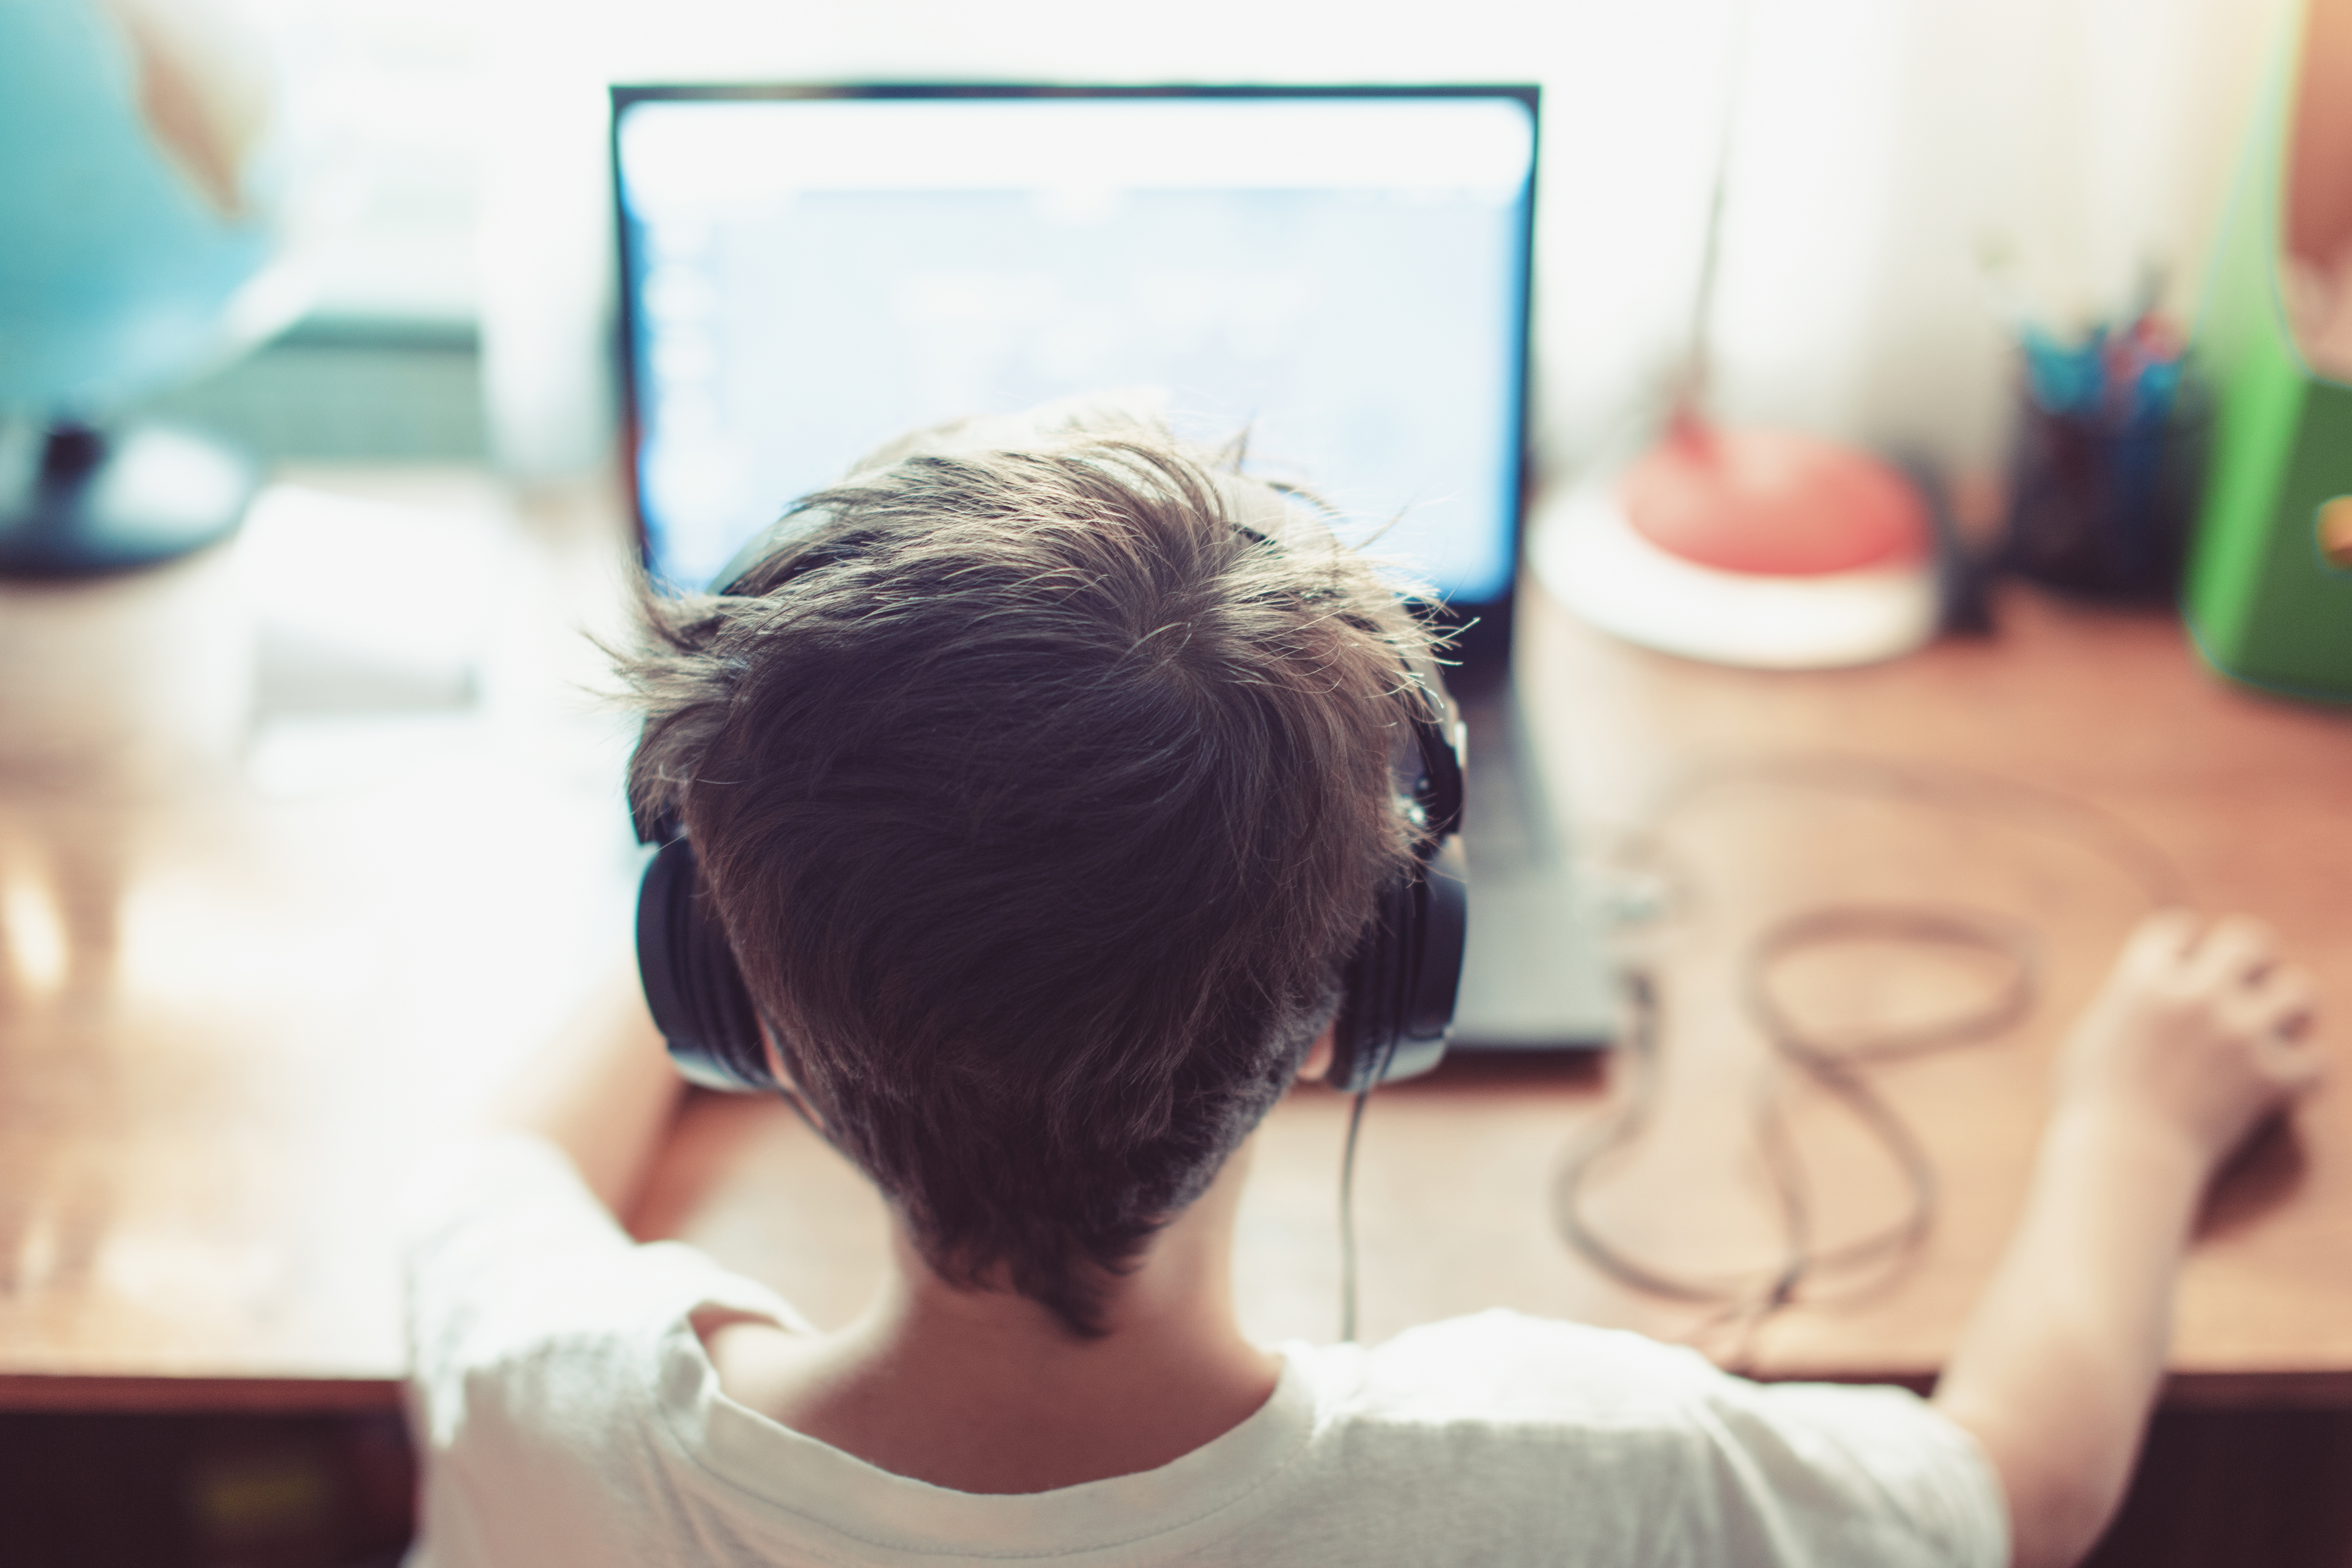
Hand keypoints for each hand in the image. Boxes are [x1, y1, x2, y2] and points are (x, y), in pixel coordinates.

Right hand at [2053, 910, 2322, 1172]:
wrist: (2122, 1160)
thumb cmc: (2091, 1103)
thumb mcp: (2091, 1033)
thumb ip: (2127, 998)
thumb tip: (2152, 982)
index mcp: (2144, 978)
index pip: (2179, 926)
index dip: (2184, 946)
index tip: (2184, 968)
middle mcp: (2196, 995)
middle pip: (2250, 940)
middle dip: (2248, 961)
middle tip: (2242, 987)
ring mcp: (2239, 1034)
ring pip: (2298, 989)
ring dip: (2287, 1008)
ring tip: (2272, 1028)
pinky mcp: (2271, 1078)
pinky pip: (2318, 1059)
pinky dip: (2303, 1070)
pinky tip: (2282, 1079)